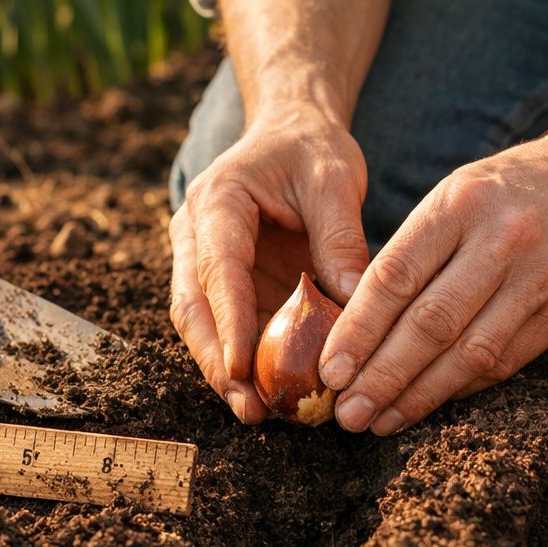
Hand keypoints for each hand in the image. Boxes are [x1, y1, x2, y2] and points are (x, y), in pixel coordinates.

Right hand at [169, 104, 371, 423]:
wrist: (292, 132)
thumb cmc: (311, 150)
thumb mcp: (334, 180)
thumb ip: (340, 237)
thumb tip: (354, 302)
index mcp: (217, 202)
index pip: (218, 268)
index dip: (228, 321)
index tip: (239, 368)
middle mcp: (197, 235)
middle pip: (194, 308)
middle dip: (216, 362)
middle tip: (247, 407)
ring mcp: (205, 262)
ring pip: (203, 325)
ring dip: (224, 371)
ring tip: (257, 414)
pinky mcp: (227, 284)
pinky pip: (229, 327)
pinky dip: (245, 362)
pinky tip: (270, 395)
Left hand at [317, 128, 547, 434]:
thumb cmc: (504, 189)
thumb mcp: (452, 194)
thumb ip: (410, 252)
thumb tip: (353, 325)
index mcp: (460, 203)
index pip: (398, 276)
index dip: (359, 329)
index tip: (329, 369)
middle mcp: (502, 240)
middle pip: (432, 323)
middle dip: (383, 375)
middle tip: (346, 412)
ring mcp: (539, 278)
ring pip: (471, 352)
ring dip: (420, 395)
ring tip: (380, 421)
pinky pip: (504, 361)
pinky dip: (461, 388)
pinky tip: (428, 404)